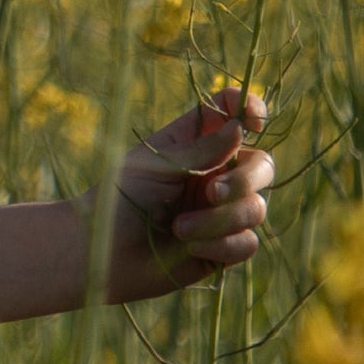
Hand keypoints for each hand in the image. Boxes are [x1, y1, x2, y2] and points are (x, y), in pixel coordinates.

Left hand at [101, 88, 274, 303]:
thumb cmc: (119, 200)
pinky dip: (221, 245)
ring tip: (179, 228)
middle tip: (211, 193)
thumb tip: (240, 127)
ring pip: (255, 208)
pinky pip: (247, 242)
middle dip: (244, 179)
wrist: (102, 254)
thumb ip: (202, 150)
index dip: (249, 109)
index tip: (253, 120)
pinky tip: (190, 248)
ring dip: (219, 219)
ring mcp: (221, 212)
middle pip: (261, 165)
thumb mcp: (158, 166)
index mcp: (195, 144)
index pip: (231, 114)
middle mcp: (215, 174)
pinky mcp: (223, 248)